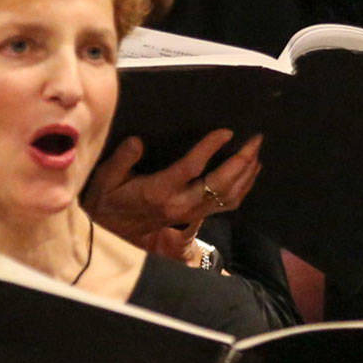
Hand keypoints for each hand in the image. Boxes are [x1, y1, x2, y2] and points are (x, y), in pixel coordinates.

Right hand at [83, 129, 262, 257]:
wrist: (110, 231)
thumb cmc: (107, 199)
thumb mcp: (105, 178)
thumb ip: (121, 159)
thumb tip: (137, 142)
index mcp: (158, 192)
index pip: (191, 168)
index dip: (210, 149)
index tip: (226, 131)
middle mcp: (179, 205)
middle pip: (220, 185)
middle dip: (241, 161)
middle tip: (255, 139)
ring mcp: (190, 213)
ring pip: (228, 197)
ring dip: (247, 175)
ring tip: (257, 153)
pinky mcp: (194, 217)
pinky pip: (226, 205)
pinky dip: (243, 190)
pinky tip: (250, 174)